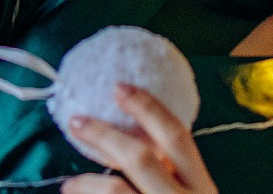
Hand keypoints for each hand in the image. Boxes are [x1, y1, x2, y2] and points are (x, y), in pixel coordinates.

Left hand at [61, 85, 219, 193]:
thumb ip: (174, 177)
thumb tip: (131, 144)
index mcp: (202, 189)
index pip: (177, 137)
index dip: (147, 107)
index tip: (119, 88)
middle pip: (141, 157)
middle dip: (104, 135)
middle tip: (76, 121)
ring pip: (116, 190)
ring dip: (86, 181)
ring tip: (70, 184)